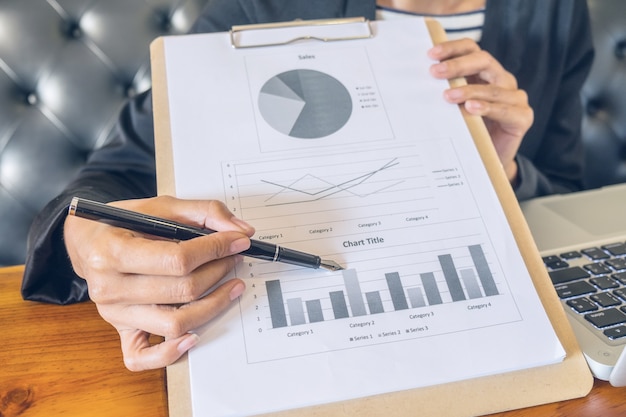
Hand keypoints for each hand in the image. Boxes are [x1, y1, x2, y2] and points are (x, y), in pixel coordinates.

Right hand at [64, 195, 254, 370]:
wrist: (87, 241)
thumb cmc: (123, 222)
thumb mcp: (161, 206)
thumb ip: (204, 212)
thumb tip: (241, 231)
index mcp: (114, 251)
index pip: (178, 259)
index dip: (216, 250)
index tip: (238, 241)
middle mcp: (110, 287)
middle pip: (182, 290)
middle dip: (219, 271)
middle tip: (235, 258)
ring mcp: (114, 313)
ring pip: (174, 323)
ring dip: (213, 305)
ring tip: (230, 285)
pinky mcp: (120, 330)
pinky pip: (142, 357)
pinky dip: (170, 354)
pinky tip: (195, 336)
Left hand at [428, 39, 533, 184]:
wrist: (488, 160)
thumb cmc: (469, 131)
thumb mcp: (455, 108)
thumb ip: (446, 92)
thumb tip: (418, 80)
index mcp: (486, 73)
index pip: (472, 49)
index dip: (453, 48)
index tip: (431, 54)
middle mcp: (503, 80)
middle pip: (484, 61)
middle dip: (458, 65)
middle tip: (435, 72)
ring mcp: (515, 98)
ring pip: (493, 88)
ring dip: (469, 90)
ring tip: (448, 96)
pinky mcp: (522, 117)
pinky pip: (505, 110)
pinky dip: (487, 108)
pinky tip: (471, 108)